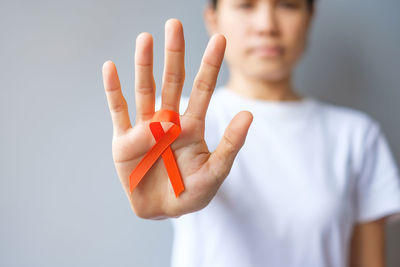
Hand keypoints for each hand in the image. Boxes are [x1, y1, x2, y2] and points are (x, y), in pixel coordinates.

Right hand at [102, 18, 252, 218]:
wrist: (162, 211)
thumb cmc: (191, 194)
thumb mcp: (215, 172)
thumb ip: (231, 144)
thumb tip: (249, 113)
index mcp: (191, 126)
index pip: (203, 89)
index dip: (210, 65)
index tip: (219, 39)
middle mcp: (168, 121)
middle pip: (172, 81)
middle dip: (174, 54)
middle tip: (174, 25)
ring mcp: (145, 128)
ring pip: (145, 90)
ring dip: (144, 65)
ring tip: (146, 39)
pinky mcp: (124, 140)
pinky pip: (118, 111)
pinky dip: (113, 90)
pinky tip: (110, 67)